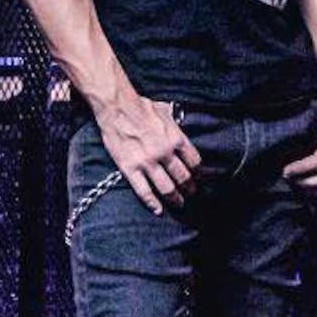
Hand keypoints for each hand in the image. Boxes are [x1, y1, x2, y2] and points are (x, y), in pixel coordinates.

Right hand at [97, 95, 201, 213]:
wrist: (117, 107)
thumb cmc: (141, 106)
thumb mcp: (166, 111)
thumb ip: (175, 123)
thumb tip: (182, 121)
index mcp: (176, 138)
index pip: (194, 161)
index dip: (198, 172)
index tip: (199, 178)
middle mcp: (164, 152)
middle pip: (183, 177)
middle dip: (190, 188)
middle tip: (192, 193)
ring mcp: (147, 162)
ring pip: (166, 188)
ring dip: (175, 198)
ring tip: (179, 203)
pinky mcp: (130, 168)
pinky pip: (143, 191)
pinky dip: (152, 203)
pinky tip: (158, 210)